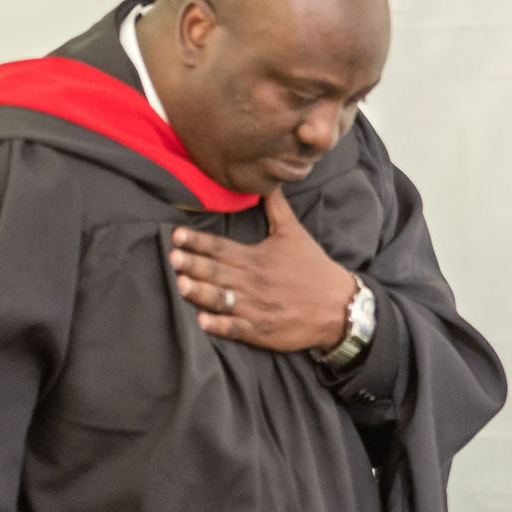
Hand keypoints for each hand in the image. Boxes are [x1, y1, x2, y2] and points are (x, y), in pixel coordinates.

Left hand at [170, 188, 354, 352]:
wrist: (338, 305)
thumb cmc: (313, 267)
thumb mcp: (294, 233)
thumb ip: (276, 208)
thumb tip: (267, 182)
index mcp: (258, 257)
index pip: (222, 247)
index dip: (198, 241)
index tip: (177, 236)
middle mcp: (255, 281)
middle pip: (218, 271)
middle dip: (194, 264)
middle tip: (172, 257)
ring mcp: (257, 307)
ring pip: (223, 298)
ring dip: (201, 292)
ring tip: (181, 284)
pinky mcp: (262, 330)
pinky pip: (237, 328)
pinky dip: (220, 325)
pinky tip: (203, 321)